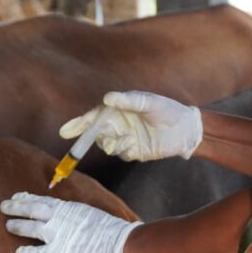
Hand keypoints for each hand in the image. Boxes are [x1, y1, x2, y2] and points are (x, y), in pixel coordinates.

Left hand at [0, 192, 143, 252]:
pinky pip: (37, 252)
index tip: (17, 196)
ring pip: (29, 228)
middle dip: (15, 207)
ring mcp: (57, 235)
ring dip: (17, 226)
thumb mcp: (89, 213)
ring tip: (7, 226)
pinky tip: (18, 252)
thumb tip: (67, 215)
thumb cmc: (110, 229)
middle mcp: (59, 218)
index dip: (26, 198)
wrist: (121, 243)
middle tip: (3, 206)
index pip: (41, 199)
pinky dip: (26, 252)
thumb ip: (74, 213)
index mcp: (68, 207)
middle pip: (30, 210)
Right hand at [59, 91, 202, 160]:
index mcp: (118, 110)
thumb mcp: (149, 102)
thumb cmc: (168, 110)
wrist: (187, 130)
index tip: (65, 132)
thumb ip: (128, 101)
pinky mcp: (134, 151)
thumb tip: (107, 98)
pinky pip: (122, 154)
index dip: (78, 124)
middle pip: (96, 133)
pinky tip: (136, 146)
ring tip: (128, 140)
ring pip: (107, 145)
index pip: (93, 117)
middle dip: (94, 138)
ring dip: (112, 144)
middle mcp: (118, 124)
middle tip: (106, 137)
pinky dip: (125, 151)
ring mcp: (125, 138)